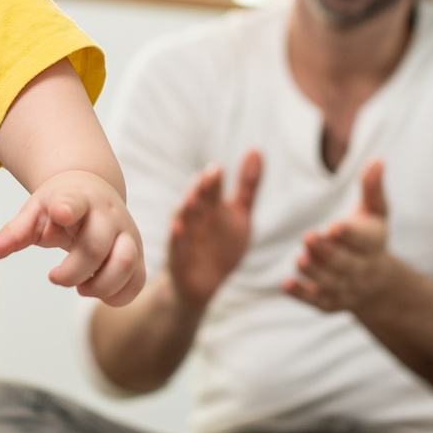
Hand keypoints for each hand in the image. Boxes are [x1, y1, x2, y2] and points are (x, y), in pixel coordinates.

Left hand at [0, 170, 146, 305]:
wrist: (93, 190)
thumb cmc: (59, 204)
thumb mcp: (33, 212)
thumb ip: (12, 233)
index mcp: (76, 199)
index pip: (75, 201)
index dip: (69, 207)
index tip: (61, 213)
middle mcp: (107, 214)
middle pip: (96, 247)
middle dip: (72, 272)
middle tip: (54, 276)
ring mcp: (126, 233)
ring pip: (125, 264)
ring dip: (100, 286)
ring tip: (82, 286)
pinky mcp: (137, 252)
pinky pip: (136, 281)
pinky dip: (118, 295)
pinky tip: (97, 291)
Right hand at [168, 149, 262, 309]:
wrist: (201, 284)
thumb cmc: (220, 244)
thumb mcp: (239, 215)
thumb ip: (247, 184)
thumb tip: (256, 149)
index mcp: (209, 207)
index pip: (211, 190)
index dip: (213, 181)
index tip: (218, 168)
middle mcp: (194, 219)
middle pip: (197, 201)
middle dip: (201, 189)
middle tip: (208, 176)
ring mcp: (185, 238)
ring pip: (183, 220)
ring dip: (186, 209)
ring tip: (191, 197)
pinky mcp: (179, 260)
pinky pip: (176, 247)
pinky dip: (176, 238)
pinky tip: (177, 228)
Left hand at [284, 159, 394, 313]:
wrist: (377, 283)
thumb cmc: (370, 235)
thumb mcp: (376, 211)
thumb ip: (372, 188)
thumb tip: (377, 160)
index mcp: (374, 245)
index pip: (365, 241)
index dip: (350, 235)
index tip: (335, 226)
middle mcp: (363, 271)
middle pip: (346, 265)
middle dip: (328, 253)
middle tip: (309, 237)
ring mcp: (347, 290)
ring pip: (331, 284)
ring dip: (315, 273)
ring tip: (299, 259)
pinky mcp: (330, 303)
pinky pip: (316, 302)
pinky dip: (301, 295)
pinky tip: (285, 285)